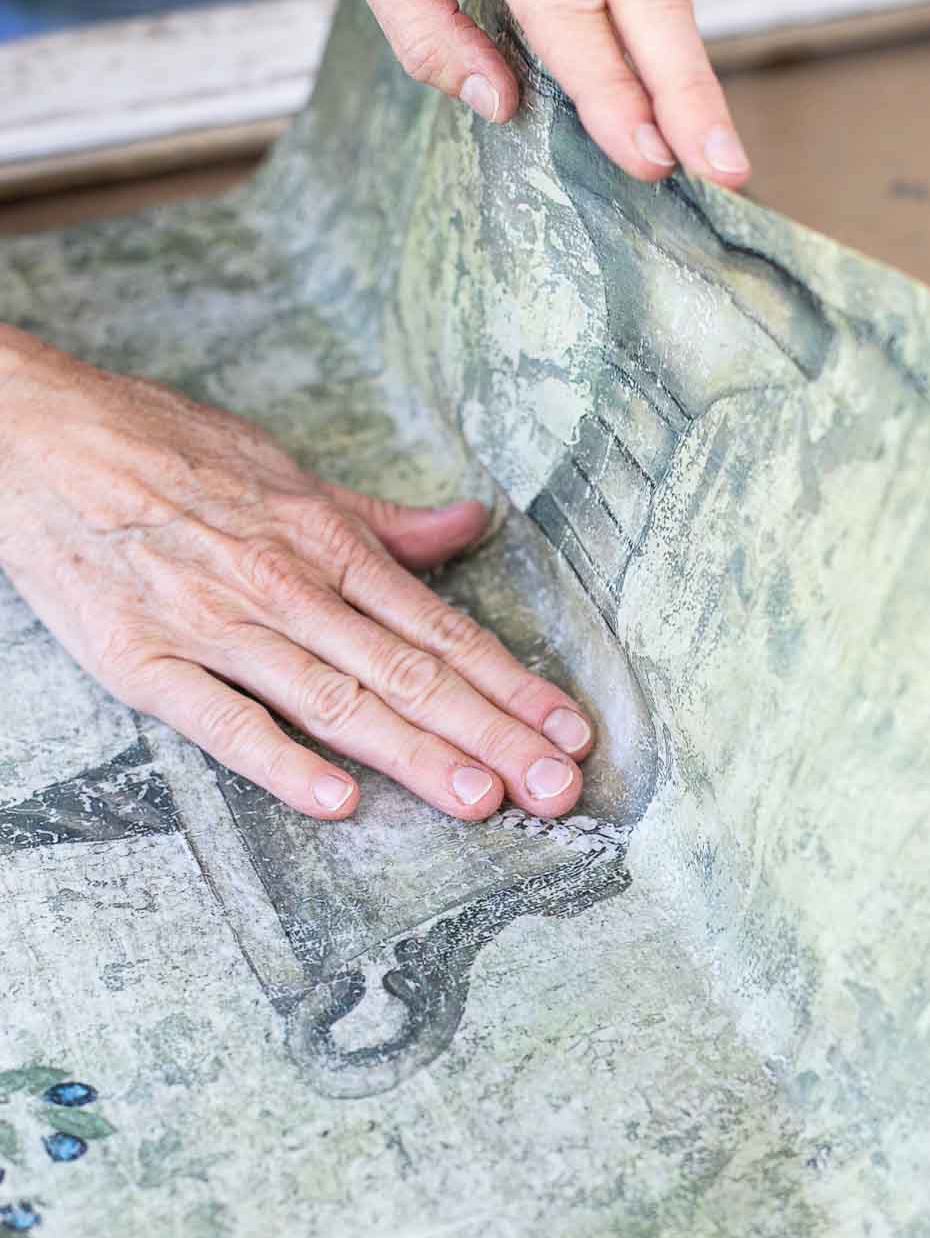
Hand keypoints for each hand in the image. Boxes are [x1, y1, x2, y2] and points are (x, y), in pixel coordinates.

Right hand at [0, 331, 593, 821]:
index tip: (568, 729)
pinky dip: (281, 761)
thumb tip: (469, 523)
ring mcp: (217, 626)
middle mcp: (285, 585)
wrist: (39, 436)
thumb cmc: (166, 451)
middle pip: (408, 672)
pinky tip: (339, 800)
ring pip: (336, 699)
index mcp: (325, 541)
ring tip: (483, 798)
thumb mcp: (287, 472)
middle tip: (558, 788)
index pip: (439, 627)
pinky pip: (224, 720)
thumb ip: (380, 519)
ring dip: (415, 752)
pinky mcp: (145, 661)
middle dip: (491, 732)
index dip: (510, 681)